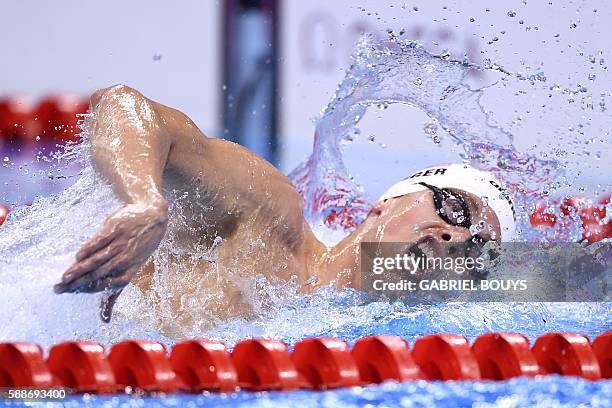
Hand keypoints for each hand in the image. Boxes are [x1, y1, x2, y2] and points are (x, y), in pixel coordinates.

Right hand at [54, 200, 167, 320]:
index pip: (107, 285)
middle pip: (99, 274)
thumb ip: (114, 294)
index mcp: (128, 272)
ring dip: (81, 269)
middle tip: (59, 289)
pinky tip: (79, 255)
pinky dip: (90, 248)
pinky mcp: (116, 228)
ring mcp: (121, 244)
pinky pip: (101, 241)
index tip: (71, 293)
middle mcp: (125, 259)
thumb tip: (105, 320)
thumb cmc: (138, 249)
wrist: (152, 217)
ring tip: (65, 276)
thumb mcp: (131, 271)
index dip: (89, 289)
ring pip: (98, 259)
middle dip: (78, 283)